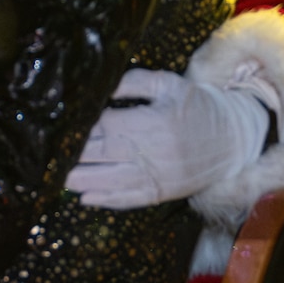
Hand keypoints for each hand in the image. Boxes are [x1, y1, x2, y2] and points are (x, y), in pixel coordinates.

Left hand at [67, 68, 271, 208]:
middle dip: (74, 155)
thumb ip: (134, 82)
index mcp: (153, 121)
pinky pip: (130, 199)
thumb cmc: (198, 106)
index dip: (83, 127)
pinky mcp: (162, 192)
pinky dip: (107, 201)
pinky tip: (86, 199)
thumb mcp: (169, 84)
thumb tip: (103, 86)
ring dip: (83, 181)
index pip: (107, 125)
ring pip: (112, 180)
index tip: (60, 126)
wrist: (235, 139)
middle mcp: (152, 151)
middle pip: (104, 153)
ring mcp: (157, 175)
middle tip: (48, 156)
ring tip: (58, 180)